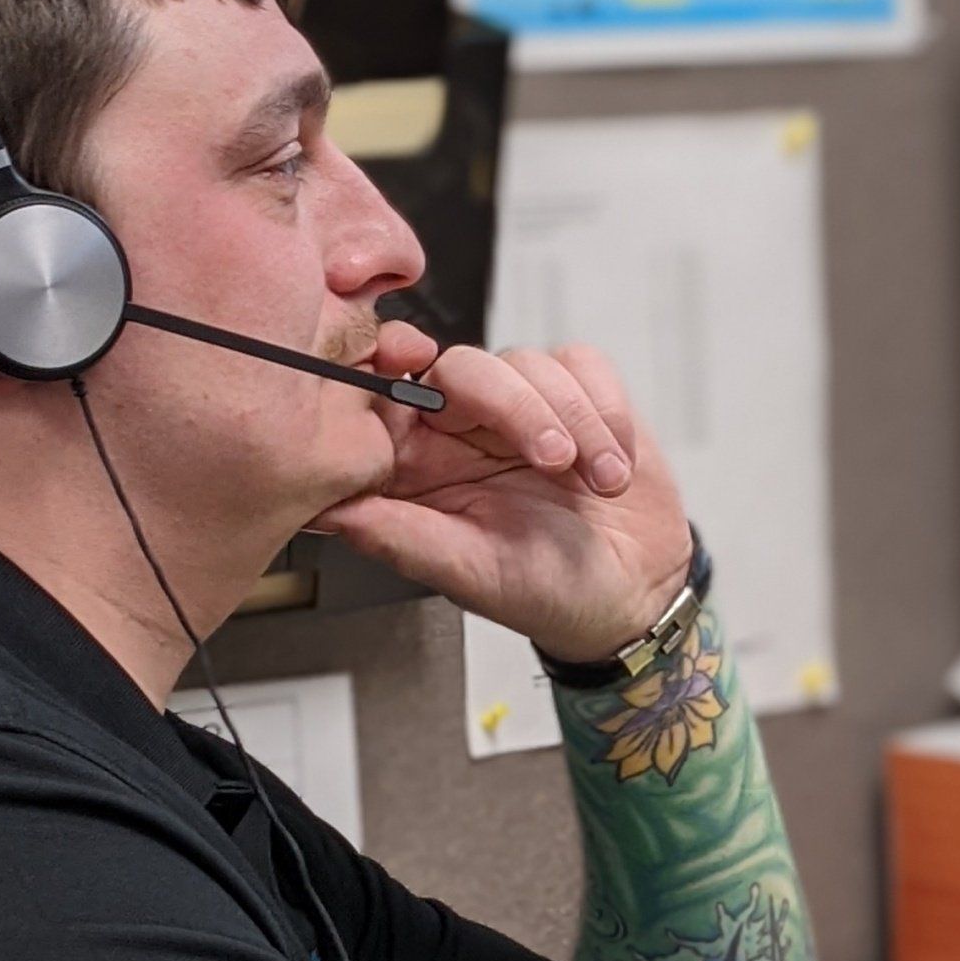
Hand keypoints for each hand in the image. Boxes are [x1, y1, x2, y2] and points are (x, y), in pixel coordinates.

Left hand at [309, 324, 693, 663]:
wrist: (633, 597)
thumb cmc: (545, 594)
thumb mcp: (468, 574)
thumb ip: (398, 536)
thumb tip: (325, 508)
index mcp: (421, 465)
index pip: (390, 393)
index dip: (394, 368)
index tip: (420, 374)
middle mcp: (465, 429)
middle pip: (467, 368)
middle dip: (519, 408)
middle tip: (554, 461)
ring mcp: (524, 408)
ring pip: (531, 364)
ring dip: (578, 422)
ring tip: (599, 482)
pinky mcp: (580, 396)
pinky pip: (584, 366)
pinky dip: (607, 412)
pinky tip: (614, 461)